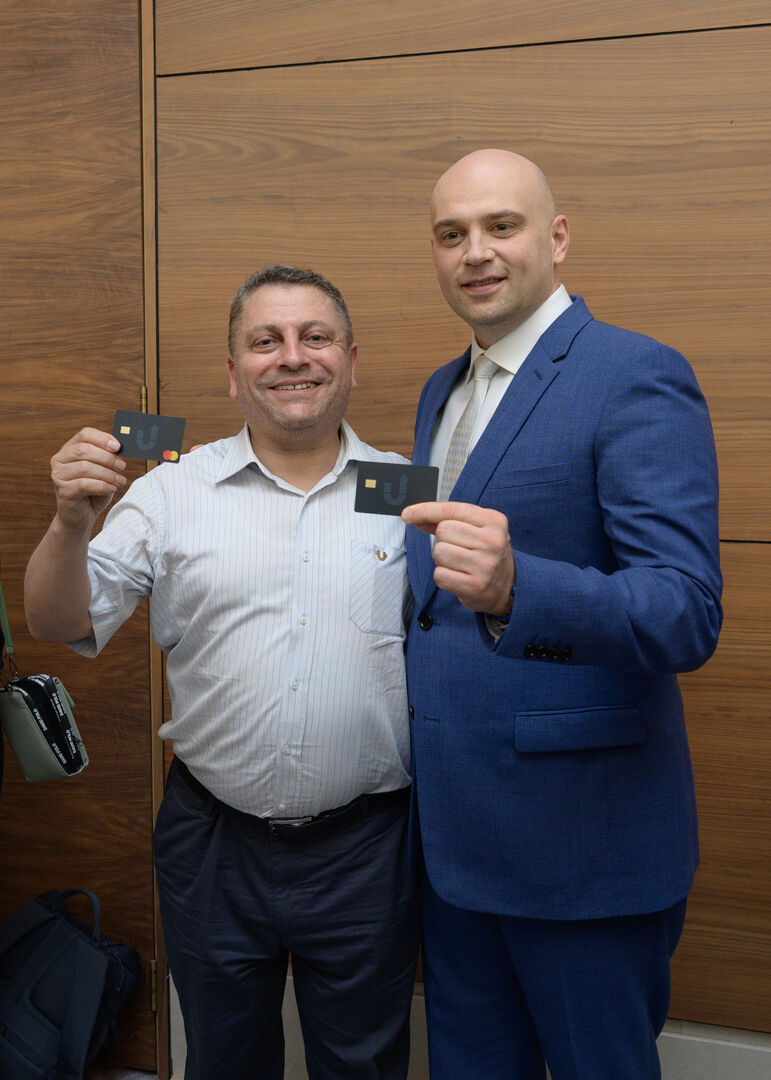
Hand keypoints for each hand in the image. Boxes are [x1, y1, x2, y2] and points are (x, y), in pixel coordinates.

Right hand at [50, 428, 126, 532]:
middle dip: (107, 458)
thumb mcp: (103, 471)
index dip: (102, 438)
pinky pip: (84, 484)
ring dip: (107, 474)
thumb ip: (108, 458)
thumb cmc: (93, 491)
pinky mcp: (62, 491)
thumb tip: (121, 449)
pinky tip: (112, 489)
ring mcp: (58, 475)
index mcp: (69, 449)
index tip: (118, 446)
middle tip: (122, 467)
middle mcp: (60, 460)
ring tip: (120, 481)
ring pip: (85, 467)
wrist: (80, 517)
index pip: (84, 434)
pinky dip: (102, 485)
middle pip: (84, 450)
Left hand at [403, 501, 515, 615]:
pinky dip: (443, 576)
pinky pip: (439, 574)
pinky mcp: (474, 586)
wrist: (509, 586)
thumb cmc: (487, 553)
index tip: (408, 514)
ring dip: (442, 559)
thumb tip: (412, 515)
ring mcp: (484, 565)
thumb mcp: (476, 529)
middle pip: (443, 531)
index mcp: (494, 521)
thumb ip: (445, 519)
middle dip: (443, 540)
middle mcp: (492, 541)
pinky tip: (458, 576)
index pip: (451, 509)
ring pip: (439, 552)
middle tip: (459, 549)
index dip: (425, 510)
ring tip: (459, 563)